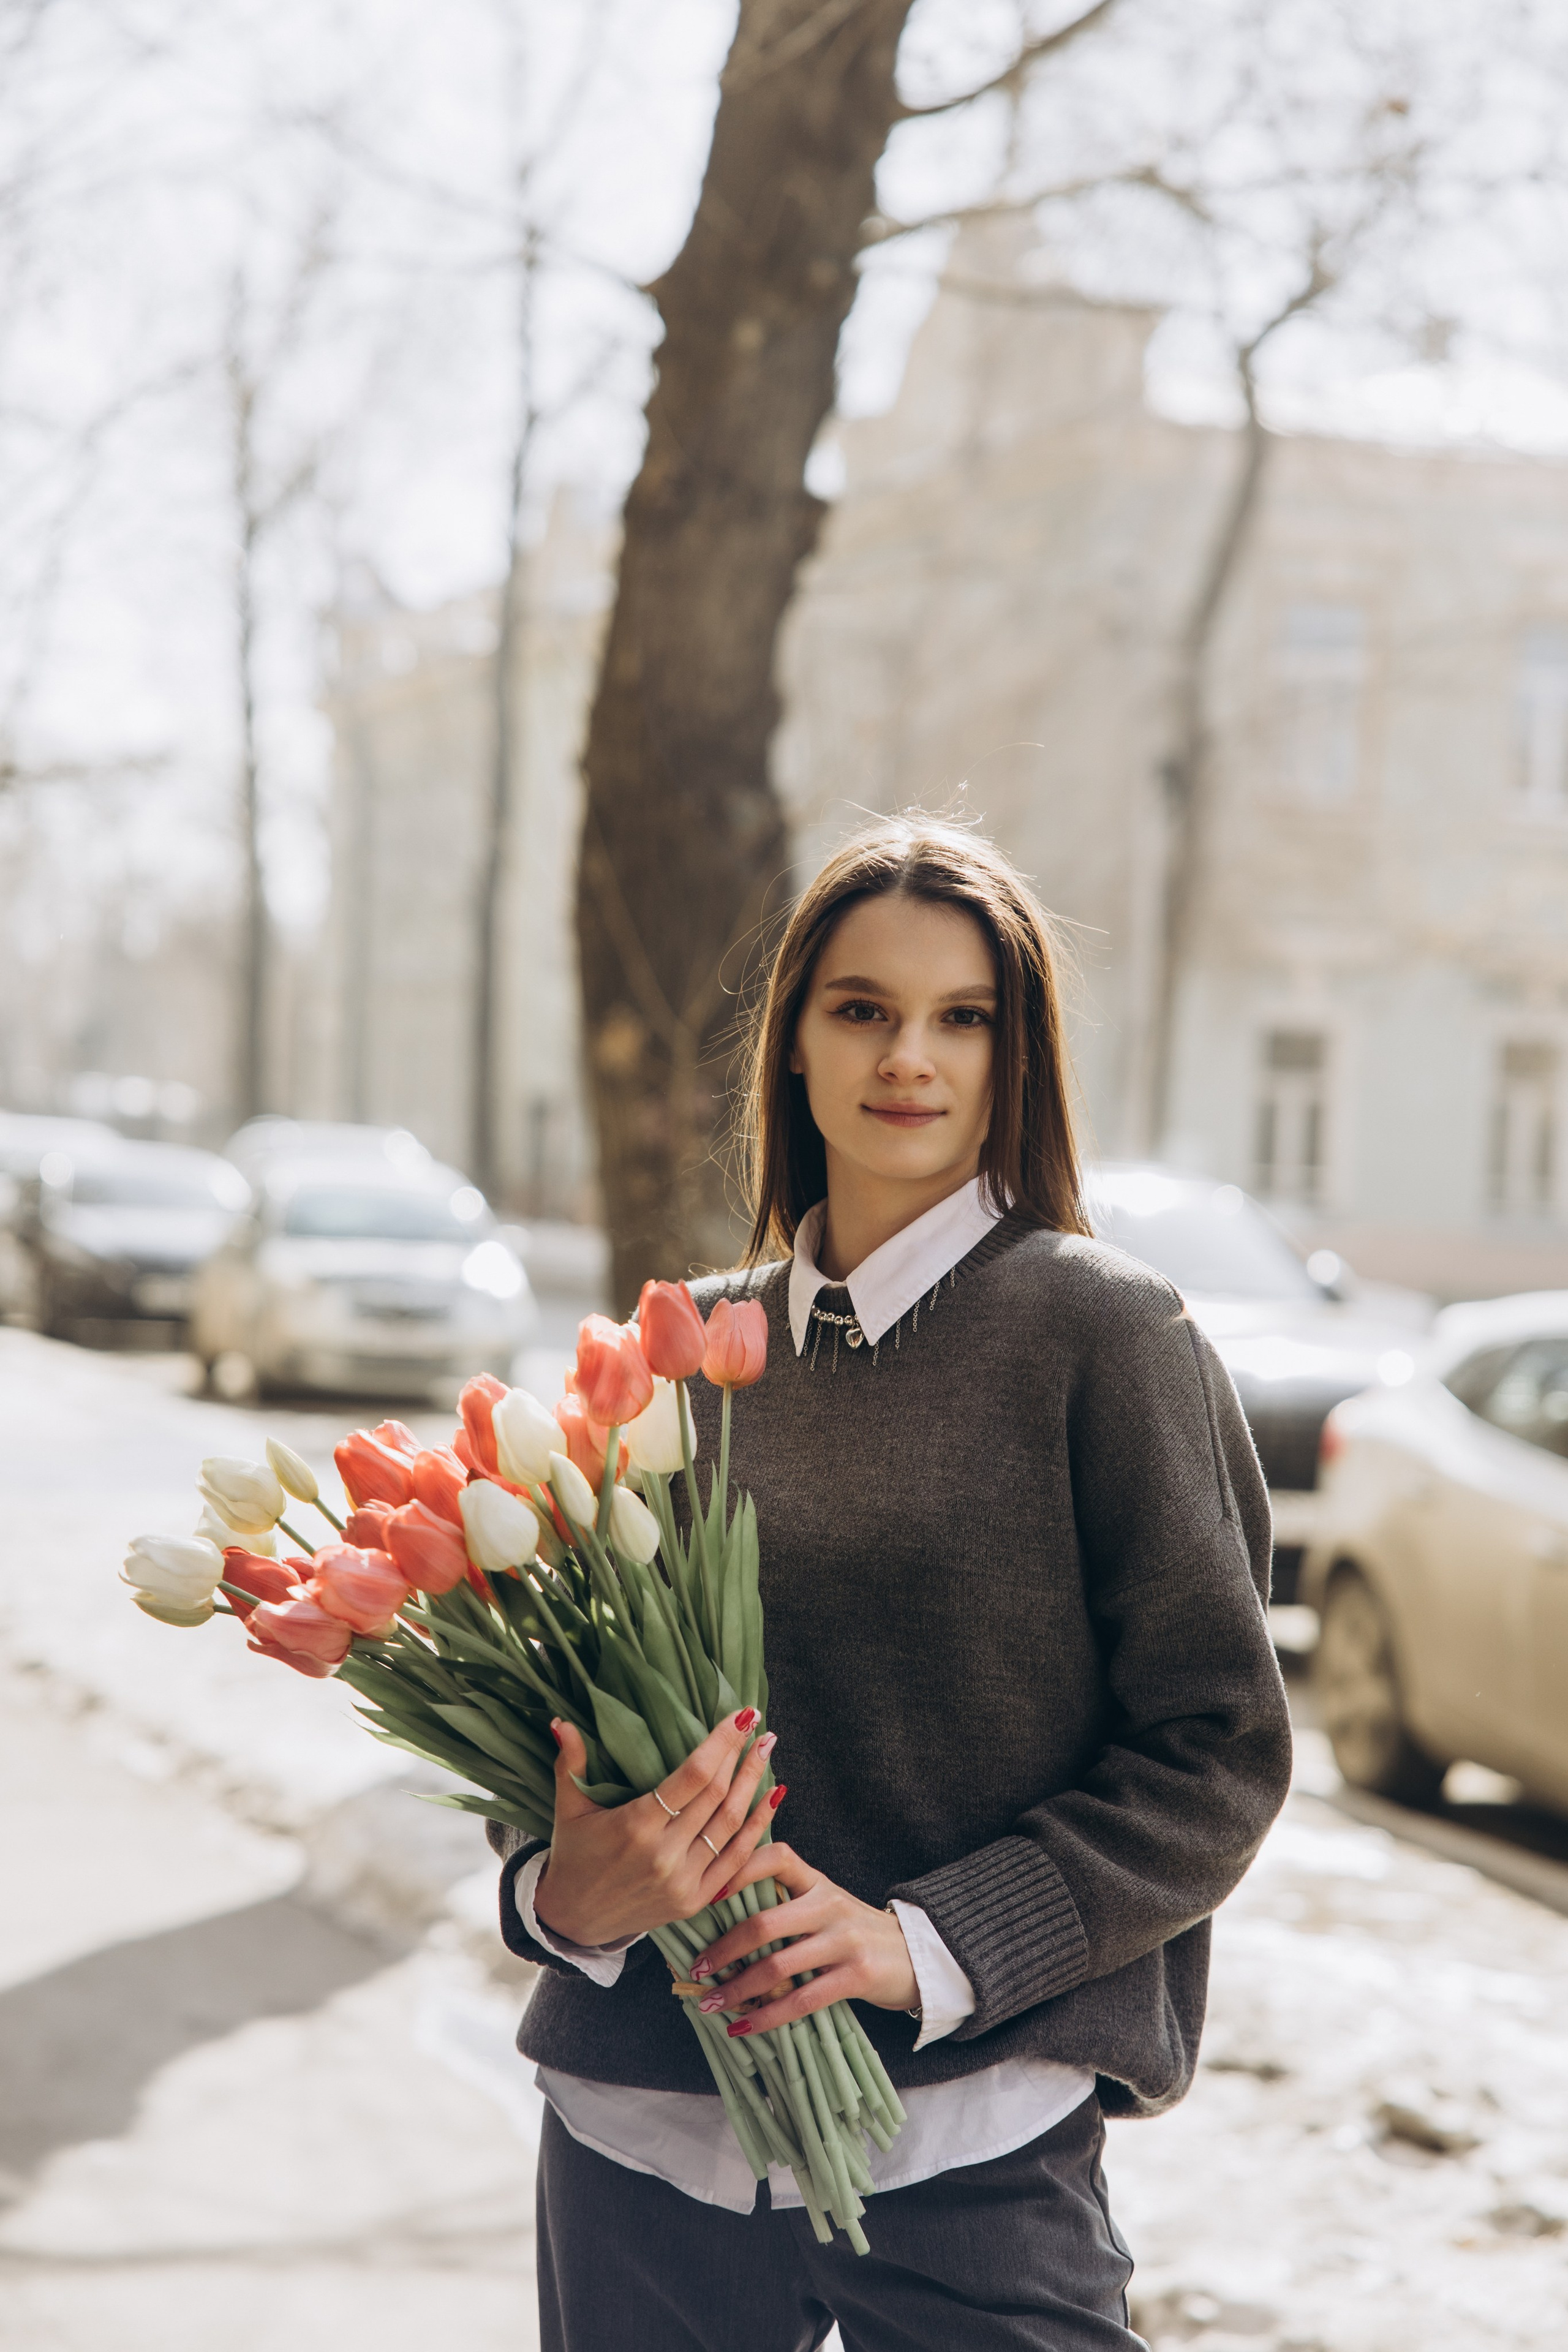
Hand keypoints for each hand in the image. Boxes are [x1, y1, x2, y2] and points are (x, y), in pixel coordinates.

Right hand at [533, 1709, 777, 1947]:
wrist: (574, 1920)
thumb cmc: (573, 1855)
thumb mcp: (568, 1808)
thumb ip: (570, 1763)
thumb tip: (561, 1721)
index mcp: (635, 1826)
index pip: (692, 1776)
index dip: (720, 1743)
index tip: (739, 1714)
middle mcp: (664, 1854)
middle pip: (717, 1795)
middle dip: (740, 1755)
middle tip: (757, 1722)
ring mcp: (683, 1881)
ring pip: (732, 1825)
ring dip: (754, 1783)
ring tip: (767, 1748)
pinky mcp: (695, 1901)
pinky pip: (736, 1860)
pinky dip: (758, 1827)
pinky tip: (773, 1797)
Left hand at [687, 1842, 918, 2034]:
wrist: (915, 1954)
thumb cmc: (854, 1931)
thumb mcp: (825, 1903)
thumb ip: (786, 1901)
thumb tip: (722, 1916)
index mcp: (816, 1881)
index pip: (775, 1857)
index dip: (738, 1871)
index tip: (704, 1894)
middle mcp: (829, 1905)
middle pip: (764, 1923)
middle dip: (723, 1950)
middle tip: (696, 1969)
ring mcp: (844, 1940)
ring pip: (778, 1966)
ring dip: (737, 1989)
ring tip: (710, 2004)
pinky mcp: (856, 1976)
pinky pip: (801, 2000)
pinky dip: (766, 2016)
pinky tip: (743, 2027)